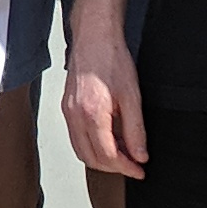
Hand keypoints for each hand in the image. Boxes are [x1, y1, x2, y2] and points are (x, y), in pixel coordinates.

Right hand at [60, 24, 146, 182]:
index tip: (139, 170)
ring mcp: (68, 112)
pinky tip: (108, 138)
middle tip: (133, 165)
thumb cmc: (112, 59)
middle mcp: (75, 116)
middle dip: (113, 167)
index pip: (107, 155)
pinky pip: (76, 137)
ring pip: (81, 150)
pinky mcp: (66, 107)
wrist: (94, 37)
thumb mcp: (132, 96)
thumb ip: (136, 130)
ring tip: (122, 153)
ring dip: (101, 158)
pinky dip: (92, 145)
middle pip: (91, 158)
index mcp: (92, 114)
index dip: (126, 168)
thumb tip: (140, 155)